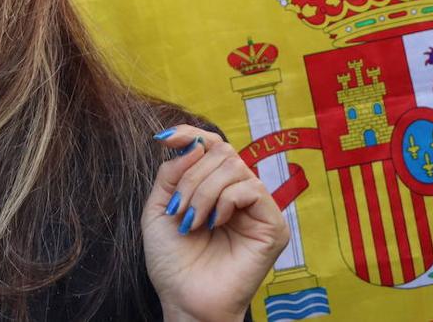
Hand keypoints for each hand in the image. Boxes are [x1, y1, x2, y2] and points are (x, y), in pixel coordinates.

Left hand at [143, 126, 289, 321]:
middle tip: (179, 209)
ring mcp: (257, 207)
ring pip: (234, 167)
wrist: (184, 299)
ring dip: (203, 191)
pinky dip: (226, 201)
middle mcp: (238, 192)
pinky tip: (214, 223)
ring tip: (191, 221)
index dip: (189, 133)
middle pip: (220, 152)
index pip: (210, 144)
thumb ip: (172, 173)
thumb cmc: (172, 262)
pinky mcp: (273, 224)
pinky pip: (252, 189)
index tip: (163, 139)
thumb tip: (195, 144)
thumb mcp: (159, 208)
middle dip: (191, 176)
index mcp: (213, 186)